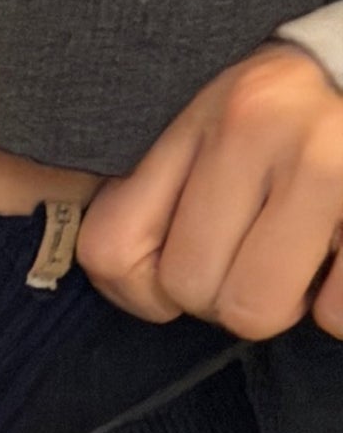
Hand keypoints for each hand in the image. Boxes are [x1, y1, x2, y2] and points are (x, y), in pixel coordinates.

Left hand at [80, 43, 342, 338]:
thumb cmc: (297, 116)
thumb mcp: (217, 121)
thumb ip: (158, 187)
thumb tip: (117, 274)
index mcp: (200, 117)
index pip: (112, 247)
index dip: (139, 288)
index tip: (177, 269)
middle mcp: (254, 129)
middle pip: (188, 287)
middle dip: (218, 294)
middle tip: (254, 258)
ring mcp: (328, 166)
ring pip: (254, 312)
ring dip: (278, 304)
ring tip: (300, 260)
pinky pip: (336, 315)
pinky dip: (338, 307)